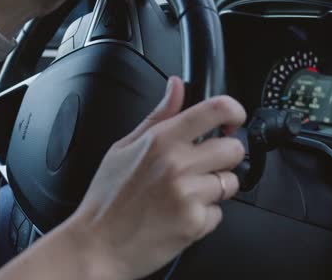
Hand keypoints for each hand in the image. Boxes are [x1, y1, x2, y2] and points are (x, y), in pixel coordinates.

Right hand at [62, 76, 245, 279]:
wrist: (97, 245)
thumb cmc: (107, 198)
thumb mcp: (124, 147)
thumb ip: (158, 115)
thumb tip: (176, 86)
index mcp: (161, 140)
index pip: (215, 110)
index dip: (234, 111)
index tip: (233, 120)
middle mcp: (177, 164)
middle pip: (234, 148)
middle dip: (224, 157)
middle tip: (202, 166)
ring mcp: (188, 194)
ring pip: (230, 182)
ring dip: (215, 189)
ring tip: (185, 195)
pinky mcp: (194, 223)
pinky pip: (219, 213)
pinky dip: (204, 216)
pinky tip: (179, 215)